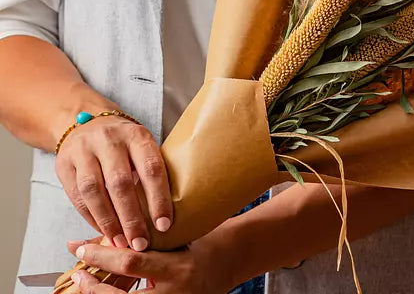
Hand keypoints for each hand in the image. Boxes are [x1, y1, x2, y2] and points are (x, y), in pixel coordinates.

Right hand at [55, 115, 172, 250]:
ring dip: (109, 222)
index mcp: (137, 135)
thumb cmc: (124, 142)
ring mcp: (85, 151)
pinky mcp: (65, 164)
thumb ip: (150, 171)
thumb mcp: (141, 145)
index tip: (165, 225)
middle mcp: (110, 140)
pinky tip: (103, 231)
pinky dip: (91, 217)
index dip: (158, 198)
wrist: (86, 123)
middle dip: (132, 217)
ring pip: (95, 191)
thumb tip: (166, 213)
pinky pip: (77, 196)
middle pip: (121, 183)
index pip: (151, 168)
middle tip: (141, 243)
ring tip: (121, 243)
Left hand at [68, 235, 232, 293]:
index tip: (79, 247)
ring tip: (84, 285)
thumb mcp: (179, 239)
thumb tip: (108, 235)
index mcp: (177, 268)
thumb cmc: (202, 246)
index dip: (102, 256)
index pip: (132, 262)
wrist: (228, 266)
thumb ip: (149, 242)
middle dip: (92, 288)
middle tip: (77, 274)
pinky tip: (104, 291)